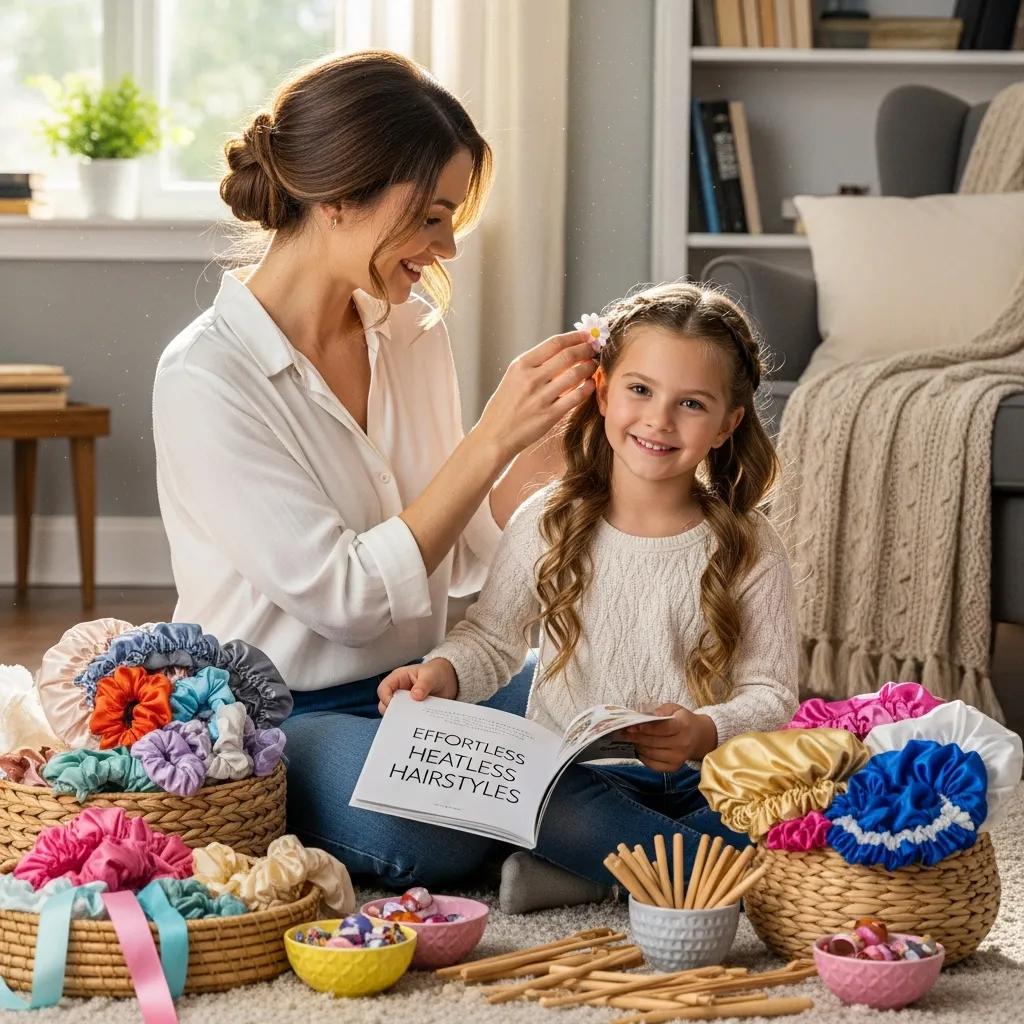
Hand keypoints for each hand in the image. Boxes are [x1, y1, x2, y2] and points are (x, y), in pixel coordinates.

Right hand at [377, 659, 458, 714]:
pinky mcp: (411, 711)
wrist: (449, 680)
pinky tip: (417, 724)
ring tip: (413, 722)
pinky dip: (410, 722)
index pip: (383, 689)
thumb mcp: (431, 676)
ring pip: (395, 714)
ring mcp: (404, 702)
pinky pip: (406, 719)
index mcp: (398, 678)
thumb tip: (415, 695)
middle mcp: (398, 691)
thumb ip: (423, 684)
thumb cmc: (437, 672)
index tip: (396, 707)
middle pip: (385, 704)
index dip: (386, 699)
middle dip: (393, 712)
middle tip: (405, 717)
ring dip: (402, 718)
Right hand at [474, 330, 597, 460]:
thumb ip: (535, 364)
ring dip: (590, 367)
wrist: (495, 435)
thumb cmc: (506, 405)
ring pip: (575, 374)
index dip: (575, 337)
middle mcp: (530, 379)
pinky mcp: (549, 415)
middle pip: (568, 356)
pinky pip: (576, 397)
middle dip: (586, 349)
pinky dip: (587, 387)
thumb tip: (564, 350)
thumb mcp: (514, 378)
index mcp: (521, 365)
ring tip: (594, 365)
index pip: (554, 343)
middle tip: (595, 348)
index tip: (586, 335)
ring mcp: (540, 397)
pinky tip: (591, 384)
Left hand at [623, 704, 718, 771]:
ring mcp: (678, 758)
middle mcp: (682, 744)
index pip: (662, 728)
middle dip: (636, 737)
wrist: (700, 738)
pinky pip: (653, 765)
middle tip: (623, 732)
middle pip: (653, 742)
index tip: (631, 726)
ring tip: (629, 739)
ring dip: (637, 746)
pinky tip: (638, 749)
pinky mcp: (673, 767)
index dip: (645, 727)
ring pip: (651, 753)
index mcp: (683, 727)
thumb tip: (648, 716)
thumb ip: (662, 710)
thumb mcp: (676, 709)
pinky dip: (642, 757)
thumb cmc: (684, 721)